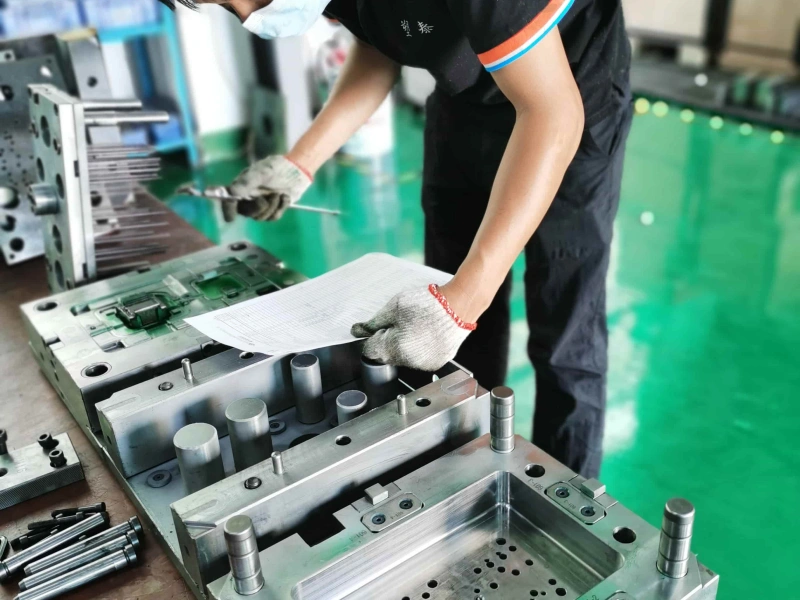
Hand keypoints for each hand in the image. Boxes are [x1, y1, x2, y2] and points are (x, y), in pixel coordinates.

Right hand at [224, 155, 312, 221]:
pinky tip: (284, 197)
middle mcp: (248, 199)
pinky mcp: (273, 211)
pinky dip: (281, 207)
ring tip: (279, 193)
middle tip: (269, 197)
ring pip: (261, 217)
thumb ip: (245, 183)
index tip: (230, 218)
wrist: (296, 170)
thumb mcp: (260, 173)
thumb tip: (230, 192)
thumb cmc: (275, 167)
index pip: (230, 202)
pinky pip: (273, 217)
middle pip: (247, 213)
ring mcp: (260, 206)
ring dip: (272, 206)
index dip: (228, 210)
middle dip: (258, 207)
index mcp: (241, 188)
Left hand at [350, 284, 476, 370]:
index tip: (380, 327)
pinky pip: (419, 360)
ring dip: (403, 347)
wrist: (457, 306)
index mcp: (395, 347)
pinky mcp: (436, 363)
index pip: (370, 350)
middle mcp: (409, 361)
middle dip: (387, 342)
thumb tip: (358, 331)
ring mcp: (424, 364)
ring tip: (416, 327)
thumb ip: (374, 323)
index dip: (373, 337)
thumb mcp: (394, 308)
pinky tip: (425, 335)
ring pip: (403, 359)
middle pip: (386, 356)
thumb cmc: (426, 304)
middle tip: (400, 324)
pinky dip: (418, 350)